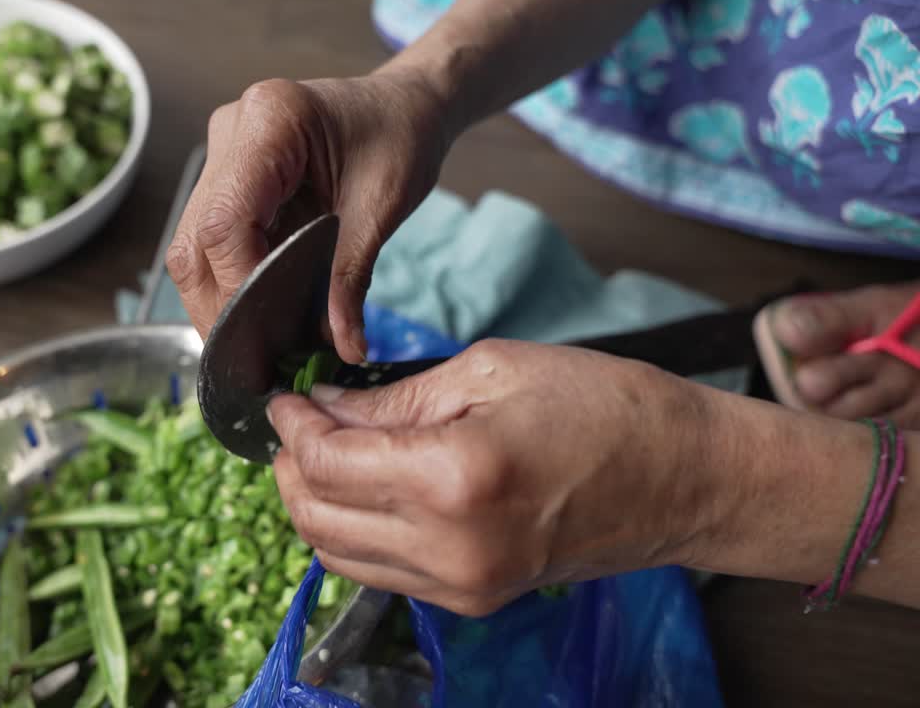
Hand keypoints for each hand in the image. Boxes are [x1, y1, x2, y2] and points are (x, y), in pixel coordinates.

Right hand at [165, 70, 451, 362]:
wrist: (405, 107)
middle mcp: (231, 132)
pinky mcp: (227, 179)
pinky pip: (210, 242)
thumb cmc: (401, 138)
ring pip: (192, 246)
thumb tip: (343, 348)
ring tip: (256, 345)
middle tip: (254, 359)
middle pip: (194, 239)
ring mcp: (222, 155)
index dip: (239, 285)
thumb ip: (352, 277)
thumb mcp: (384, 207)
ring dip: (218, 300)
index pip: (225, 221)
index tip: (268, 334)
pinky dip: (228, 283)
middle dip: (219, 306)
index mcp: (269, 120)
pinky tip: (257, 316)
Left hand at [265, 340, 712, 615]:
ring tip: (325, 452)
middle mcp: (449, 548)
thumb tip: (321, 409)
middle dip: (289, 467)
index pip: (324, 463)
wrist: (685, 478)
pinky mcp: (472, 600)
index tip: (285, 398)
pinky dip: (354, 531)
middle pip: (316, 518)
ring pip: (337, 555)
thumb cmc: (605, 407)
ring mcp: (461, 586)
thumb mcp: (490, 372)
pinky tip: (366, 488)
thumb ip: (391, 399)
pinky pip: (380, 572)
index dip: (290, 426)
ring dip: (313, 503)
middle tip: (299, 423)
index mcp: (452, 478)